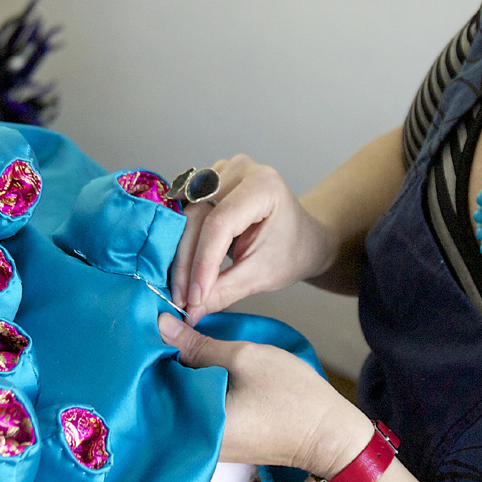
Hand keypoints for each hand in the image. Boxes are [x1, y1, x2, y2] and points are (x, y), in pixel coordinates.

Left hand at [157, 312, 369, 476]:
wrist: (329, 436)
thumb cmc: (291, 396)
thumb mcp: (244, 358)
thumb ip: (197, 344)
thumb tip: (159, 323)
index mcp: (192, 423)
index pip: (152, 382)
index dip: (150, 350)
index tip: (150, 324)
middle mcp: (191, 441)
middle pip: (161, 395)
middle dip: (161, 363)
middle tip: (163, 329)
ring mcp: (205, 445)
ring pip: (177, 402)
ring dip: (179, 375)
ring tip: (180, 343)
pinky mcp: (217, 442)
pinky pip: (193, 411)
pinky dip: (194, 389)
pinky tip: (198, 367)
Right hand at [166, 156, 337, 323]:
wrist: (302, 239)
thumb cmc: (291, 252)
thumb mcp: (262, 276)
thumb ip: (224, 291)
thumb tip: (189, 312)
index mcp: (263, 185)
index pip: (220, 223)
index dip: (202, 263)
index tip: (193, 299)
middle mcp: (239, 169)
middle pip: (197, 217)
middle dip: (187, 263)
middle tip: (181, 300)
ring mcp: (221, 171)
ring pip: (185, 215)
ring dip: (179, 254)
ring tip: (179, 289)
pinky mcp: (208, 182)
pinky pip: (185, 213)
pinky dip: (180, 243)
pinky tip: (179, 269)